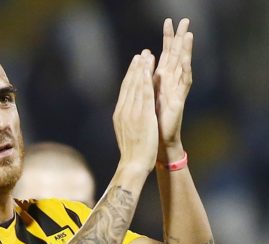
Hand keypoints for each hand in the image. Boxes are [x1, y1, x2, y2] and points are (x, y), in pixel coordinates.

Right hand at [113, 51, 158, 173]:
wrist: (133, 164)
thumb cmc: (133, 155)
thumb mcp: (126, 134)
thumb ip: (127, 122)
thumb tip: (127, 118)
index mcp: (120, 114)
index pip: (125, 91)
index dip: (130, 76)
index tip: (135, 65)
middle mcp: (124, 110)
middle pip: (129, 84)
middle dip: (135, 68)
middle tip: (141, 54)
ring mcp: (132, 112)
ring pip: (136, 85)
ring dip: (141, 69)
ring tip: (146, 55)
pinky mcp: (142, 115)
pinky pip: (144, 93)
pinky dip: (145, 79)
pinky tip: (149, 69)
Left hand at [153, 18, 193, 160]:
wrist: (158, 142)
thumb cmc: (152, 122)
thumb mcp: (147, 96)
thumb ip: (147, 80)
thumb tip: (143, 62)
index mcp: (162, 80)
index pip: (166, 54)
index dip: (167, 38)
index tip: (168, 22)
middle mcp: (171, 82)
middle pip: (176, 54)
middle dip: (179, 37)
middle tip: (184, 20)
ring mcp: (177, 90)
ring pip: (183, 65)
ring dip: (185, 50)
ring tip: (189, 33)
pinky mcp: (179, 100)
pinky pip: (184, 82)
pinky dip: (185, 70)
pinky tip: (185, 59)